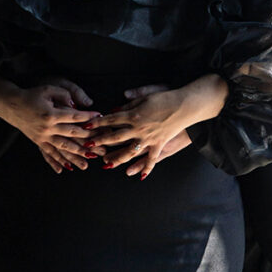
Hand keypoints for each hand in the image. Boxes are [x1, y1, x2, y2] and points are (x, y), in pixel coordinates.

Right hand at [0, 77, 102, 174]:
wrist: (11, 104)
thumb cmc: (31, 95)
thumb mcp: (48, 89)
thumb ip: (64, 95)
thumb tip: (76, 105)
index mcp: (51, 114)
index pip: (74, 116)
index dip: (88, 117)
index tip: (99, 118)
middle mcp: (47, 128)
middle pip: (71, 135)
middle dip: (87, 140)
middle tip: (100, 145)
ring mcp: (42, 136)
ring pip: (62, 148)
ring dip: (75, 156)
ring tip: (87, 163)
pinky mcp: (37, 141)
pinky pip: (49, 153)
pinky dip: (57, 161)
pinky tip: (64, 169)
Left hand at [84, 75, 228, 177]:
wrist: (184, 105)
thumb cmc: (165, 97)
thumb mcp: (146, 95)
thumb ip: (130, 102)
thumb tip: (115, 109)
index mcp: (134, 114)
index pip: (111, 119)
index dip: (98, 123)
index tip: (87, 126)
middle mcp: (138, 128)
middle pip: (116, 136)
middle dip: (101, 141)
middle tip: (89, 146)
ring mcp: (148, 139)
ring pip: (129, 152)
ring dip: (117, 158)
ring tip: (106, 164)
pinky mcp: (159, 144)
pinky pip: (151, 159)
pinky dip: (146, 168)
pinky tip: (139, 176)